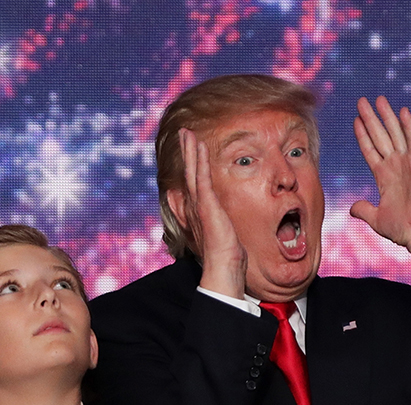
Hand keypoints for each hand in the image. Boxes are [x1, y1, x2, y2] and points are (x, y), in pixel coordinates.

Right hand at [177, 128, 246, 298]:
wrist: (223, 266)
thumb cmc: (226, 256)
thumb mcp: (224, 234)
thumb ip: (222, 224)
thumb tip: (226, 223)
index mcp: (198, 211)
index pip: (192, 184)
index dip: (189, 166)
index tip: (188, 151)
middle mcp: (193, 206)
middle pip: (188, 172)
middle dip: (186, 152)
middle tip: (184, 133)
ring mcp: (198, 204)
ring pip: (192, 170)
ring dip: (190, 150)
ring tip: (187, 132)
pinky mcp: (206, 204)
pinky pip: (202, 176)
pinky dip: (200, 160)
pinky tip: (199, 146)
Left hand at [350, 96, 410, 258]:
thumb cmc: (404, 230)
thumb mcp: (376, 218)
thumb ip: (364, 210)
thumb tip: (352, 208)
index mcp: (385, 177)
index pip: (371, 150)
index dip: (363, 135)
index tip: (356, 120)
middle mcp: (395, 167)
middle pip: (380, 137)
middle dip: (371, 119)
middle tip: (362, 101)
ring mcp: (407, 164)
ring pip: (394, 134)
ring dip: (386, 117)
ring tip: (378, 99)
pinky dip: (408, 126)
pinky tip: (403, 112)